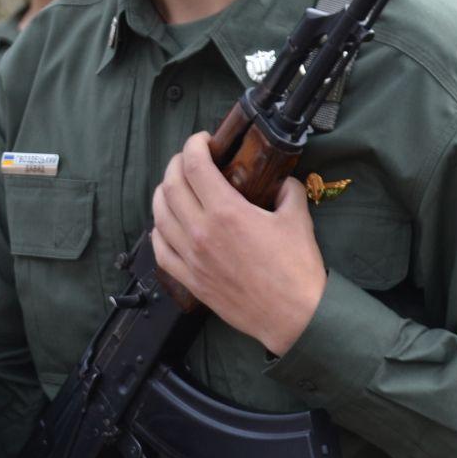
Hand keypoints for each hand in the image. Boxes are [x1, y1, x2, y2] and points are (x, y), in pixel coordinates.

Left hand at [149, 132, 326, 355]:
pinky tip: (166, 225)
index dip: (194, 145)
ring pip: (159, 216)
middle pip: (171, 186)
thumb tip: (282, 181)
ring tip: (175, 187)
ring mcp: (192, 258)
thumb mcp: (297, 218)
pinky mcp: (191, 280)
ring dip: (163, 194)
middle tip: (190, 160)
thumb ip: (287, 191)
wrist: (294, 316)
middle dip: (176, 164)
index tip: (203, 141)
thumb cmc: (297, 270)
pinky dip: (158, 231)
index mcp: (226, 211)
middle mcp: (201, 232)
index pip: (195, 165)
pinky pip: (160, 250)